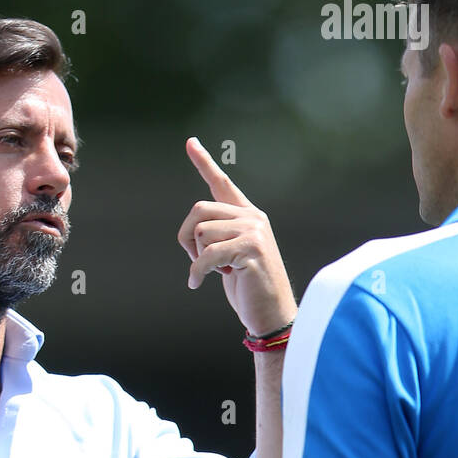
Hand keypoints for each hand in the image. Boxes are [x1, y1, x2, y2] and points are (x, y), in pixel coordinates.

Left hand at [178, 137, 295, 336]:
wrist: (271, 314)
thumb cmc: (249, 289)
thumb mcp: (229, 257)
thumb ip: (217, 236)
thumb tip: (194, 229)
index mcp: (247, 216)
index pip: (222, 183)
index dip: (204, 163)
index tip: (190, 143)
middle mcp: (252, 217)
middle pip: (199, 209)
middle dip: (187, 238)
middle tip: (196, 262)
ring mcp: (254, 231)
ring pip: (201, 231)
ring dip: (196, 258)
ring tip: (215, 273)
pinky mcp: (251, 248)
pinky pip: (207, 254)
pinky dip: (196, 271)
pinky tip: (197, 283)